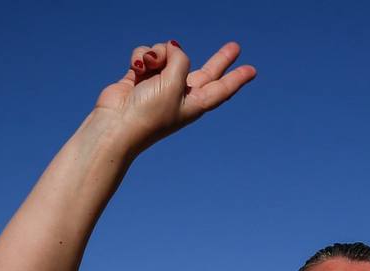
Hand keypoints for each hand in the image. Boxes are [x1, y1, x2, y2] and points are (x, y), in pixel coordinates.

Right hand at [92, 41, 256, 154]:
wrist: (116, 124)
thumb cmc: (150, 111)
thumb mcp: (174, 83)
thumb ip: (180, 59)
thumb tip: (172, 47)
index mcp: (196, 102)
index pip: (223, 87)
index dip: (237, 78)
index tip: (253, 70)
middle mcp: (181, 93)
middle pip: (207, 71)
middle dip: (220, 58)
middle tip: (235, 46)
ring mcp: (162, 84)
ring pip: (168, 54)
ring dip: (158, 52)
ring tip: (149, 66)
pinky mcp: (142, 76)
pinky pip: (148, 54)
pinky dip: (142, 56)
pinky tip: (136, 67)